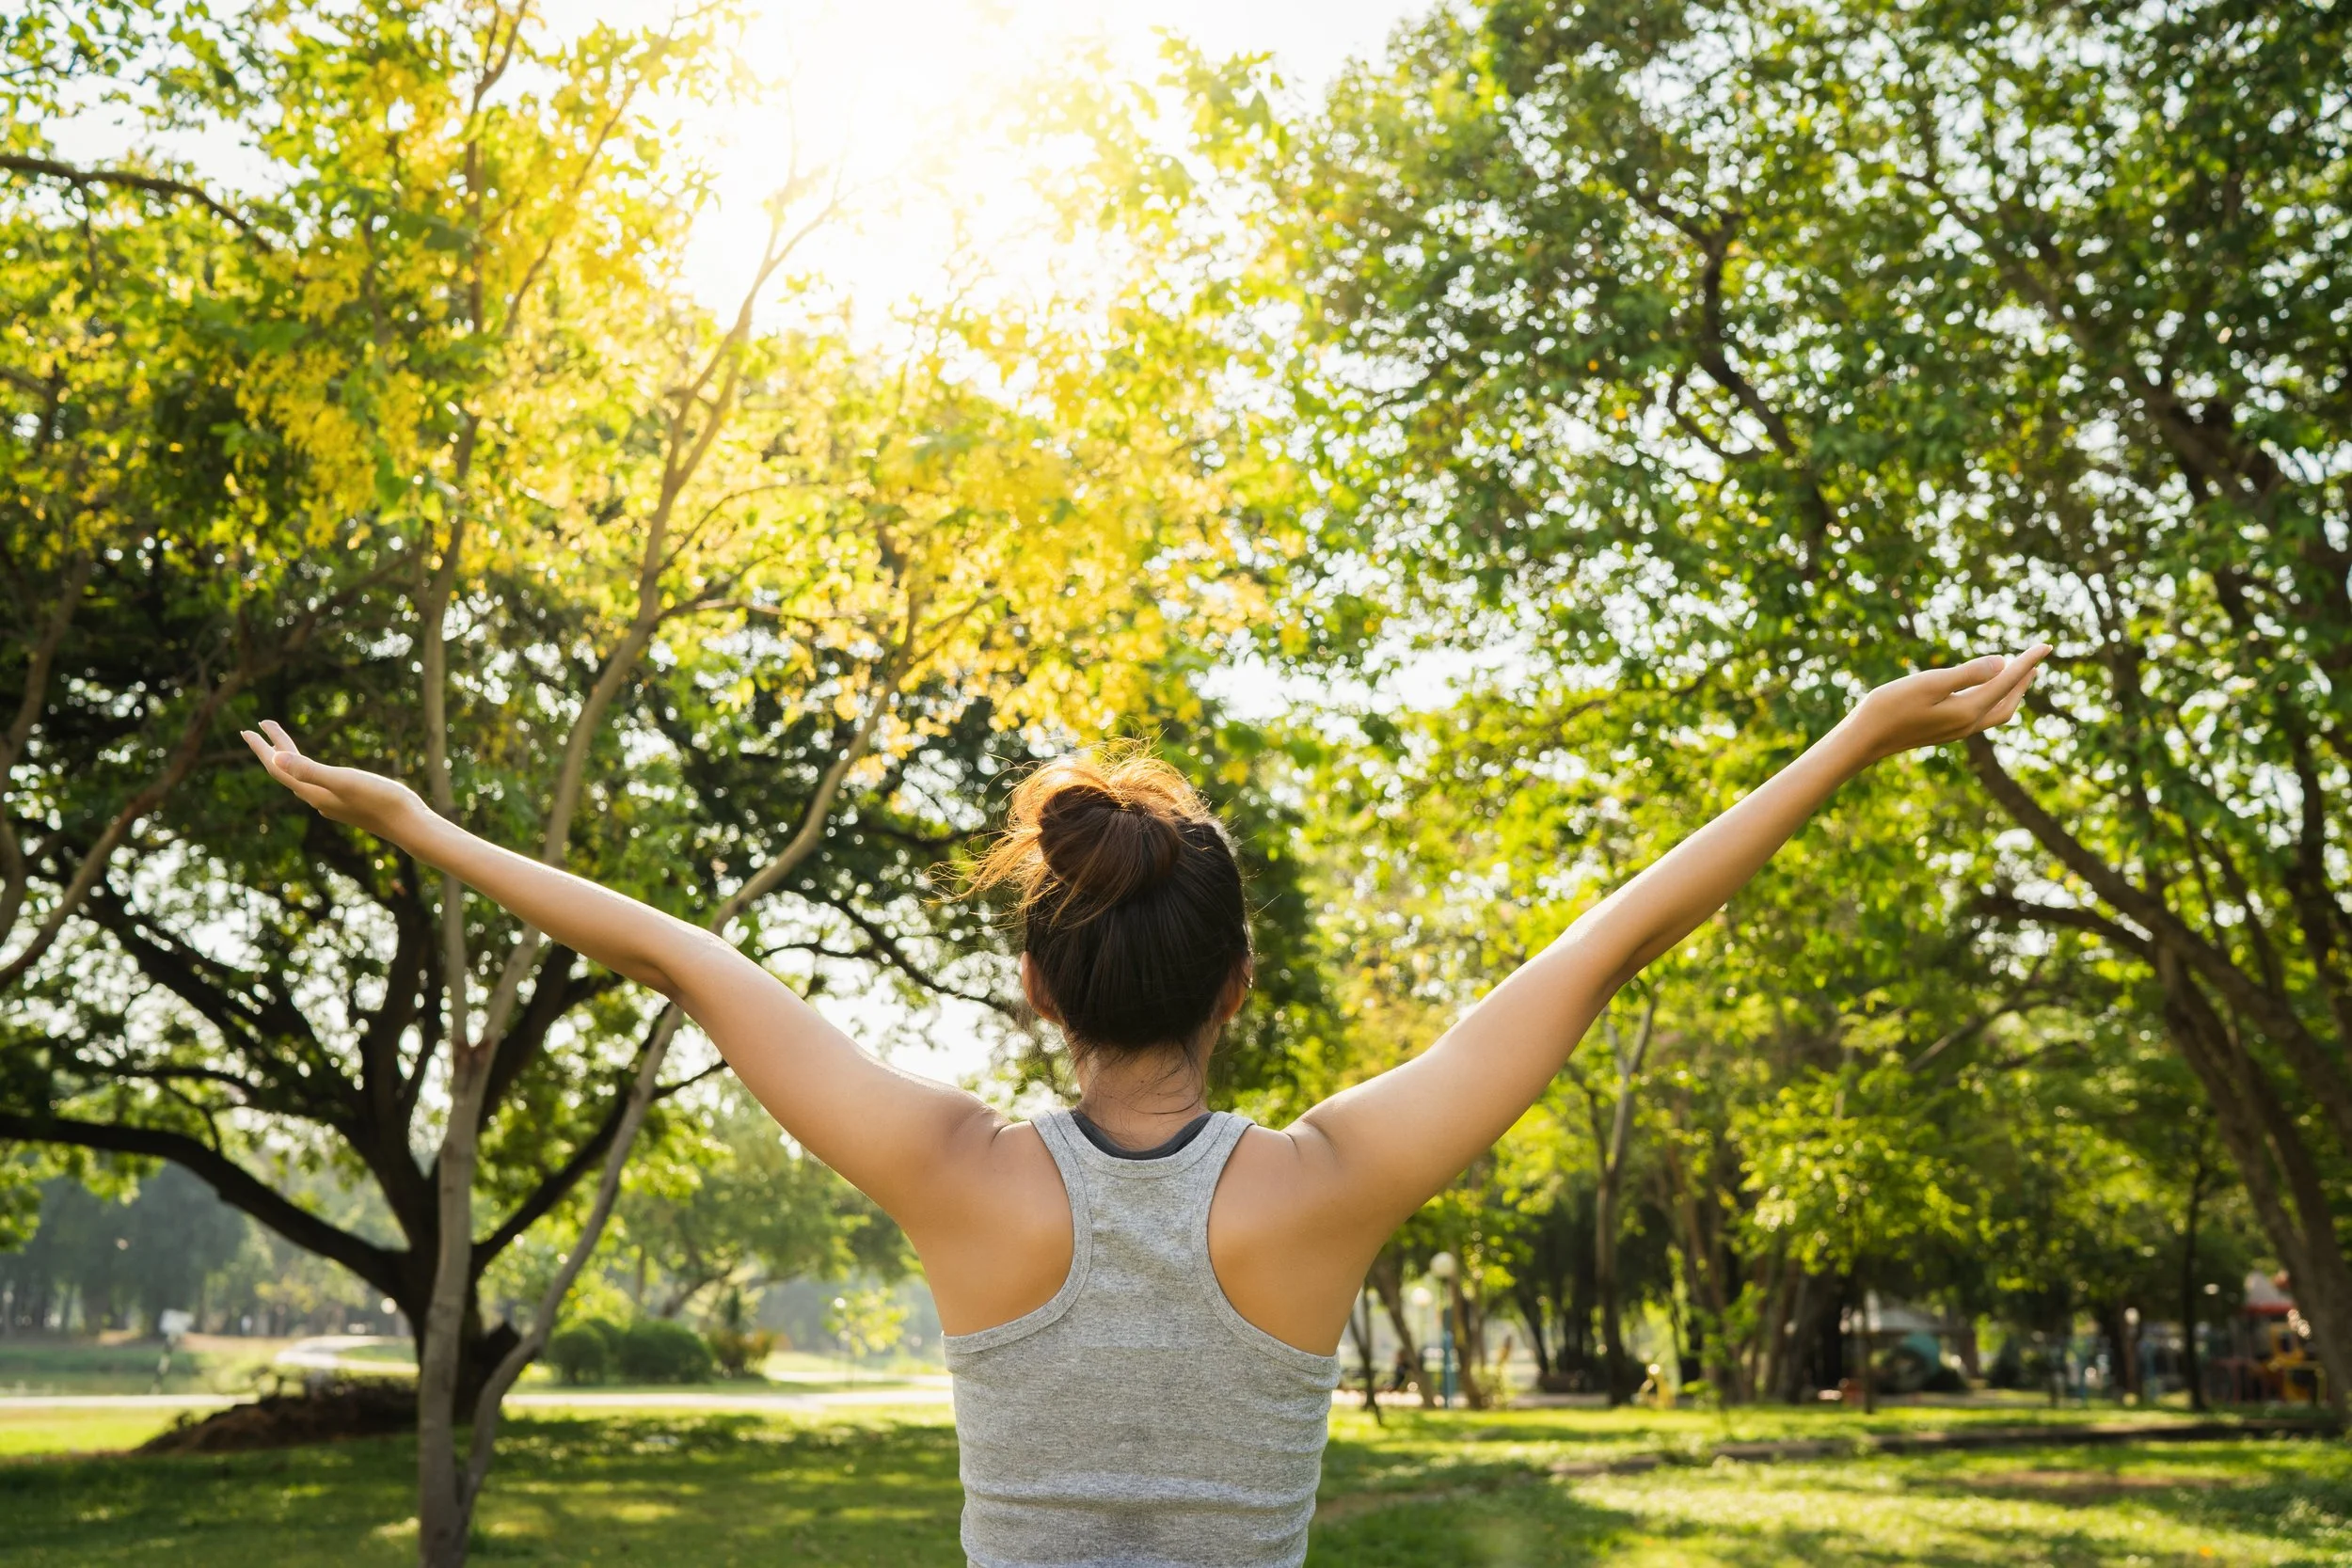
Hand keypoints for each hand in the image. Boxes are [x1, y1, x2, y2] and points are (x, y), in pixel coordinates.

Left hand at [241, 720, 427, 837]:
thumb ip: (309, 770)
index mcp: (313, 792)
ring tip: (280, 747)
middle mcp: (318, 799)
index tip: (248, 728)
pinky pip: (317, 784)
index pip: (278, 767)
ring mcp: (333, 802)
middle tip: (255, 729)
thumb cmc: (381, 801)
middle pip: (286, 771)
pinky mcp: (348, 803)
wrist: (410, 825)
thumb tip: (276, 757)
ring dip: (288, 760)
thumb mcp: (344, 780)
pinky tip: (314, 773)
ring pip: (300, 779)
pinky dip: (307, 770)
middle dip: (270, 750)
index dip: (262, 747)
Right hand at [1847, 645, 2049, 762]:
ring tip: (2018, 675)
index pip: (2007, 681)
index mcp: (1968, 710)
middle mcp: (1968, 724)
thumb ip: (1967, 674)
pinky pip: (1981, 715)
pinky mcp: (1943, 731)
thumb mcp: (1929, 683)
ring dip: (2011, 692)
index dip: (2027, 662)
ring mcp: (1956, 730)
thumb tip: (2003, 664)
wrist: (1864, 739)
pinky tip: (1983, 691)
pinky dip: (1992, 700)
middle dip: (2024, 681)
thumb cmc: (1890, 707)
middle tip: (2036, 660)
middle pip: (2008, 702)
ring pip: (1996, 711)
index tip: (2046, 646)